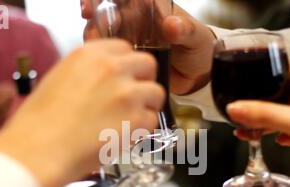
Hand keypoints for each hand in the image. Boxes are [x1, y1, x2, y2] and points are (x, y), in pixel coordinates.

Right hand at [0, 40, 164, 186]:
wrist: (40, 149)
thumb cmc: (41, 122)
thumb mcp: (59, 79)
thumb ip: (88, 73)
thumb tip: (105, 81)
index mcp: (90, 55)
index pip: (125, 48)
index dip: (128, 66)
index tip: (125, 78)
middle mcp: (112, 68)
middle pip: (148, 65)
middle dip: (144, 81)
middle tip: (134, 99)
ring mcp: (127, 93)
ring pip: (156, 93)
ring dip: (147, 106)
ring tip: (130, 121)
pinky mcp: (136, 118)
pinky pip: (152, 120)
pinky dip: (143, 130)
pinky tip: (125, 136)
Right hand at [81, 0, 214, 93]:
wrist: (200, 76)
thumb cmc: (200, 49)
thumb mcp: (196, 38)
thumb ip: (185, 31)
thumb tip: (172, 25)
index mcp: (150, 9)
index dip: (100, 0)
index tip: (89, 9)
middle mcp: (137, 22)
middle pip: (105, 17)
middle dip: (94, 24)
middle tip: (93, 38)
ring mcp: (131, 42)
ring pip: (104, 37)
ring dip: (96, 44)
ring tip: (98, 55)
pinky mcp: (129, 61)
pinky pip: (112, 59)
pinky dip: (104, 61)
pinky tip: (103, 68)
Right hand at [228, 61, 289, 186]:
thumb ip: (264, 114)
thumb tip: (235, 107)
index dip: (272, 73)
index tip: (252, 79)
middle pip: (284, 94)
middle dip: (264, 104)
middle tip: (244, 111)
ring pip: (286, 114)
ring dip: (268, 122)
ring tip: (248, 130)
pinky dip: (281, 134)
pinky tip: (273, 140)